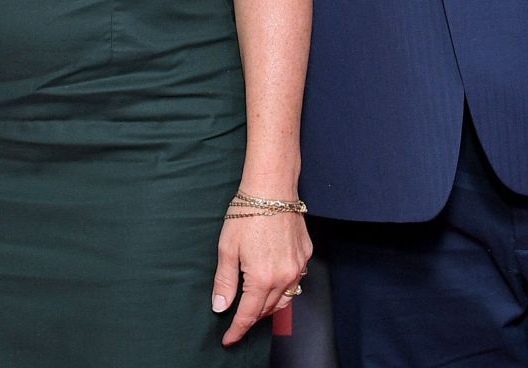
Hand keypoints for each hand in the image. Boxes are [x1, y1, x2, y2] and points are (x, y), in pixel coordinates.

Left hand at [212, 212, 311, 346]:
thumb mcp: (227, 248)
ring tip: (254, 304)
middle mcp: (285, 276)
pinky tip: (272, 280)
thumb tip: (221, 307)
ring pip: (286, 298)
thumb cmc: (247, 212)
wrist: (272, 187)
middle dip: (252, 317)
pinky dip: (283, 287)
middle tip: (237, 319)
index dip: (237, 329)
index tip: (229, 339)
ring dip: (270, 305)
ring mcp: (298, 266)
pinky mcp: (306, 254)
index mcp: (262, 278)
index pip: (249, 315)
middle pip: (268, 309)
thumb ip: (224, 282)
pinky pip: (296, 280)